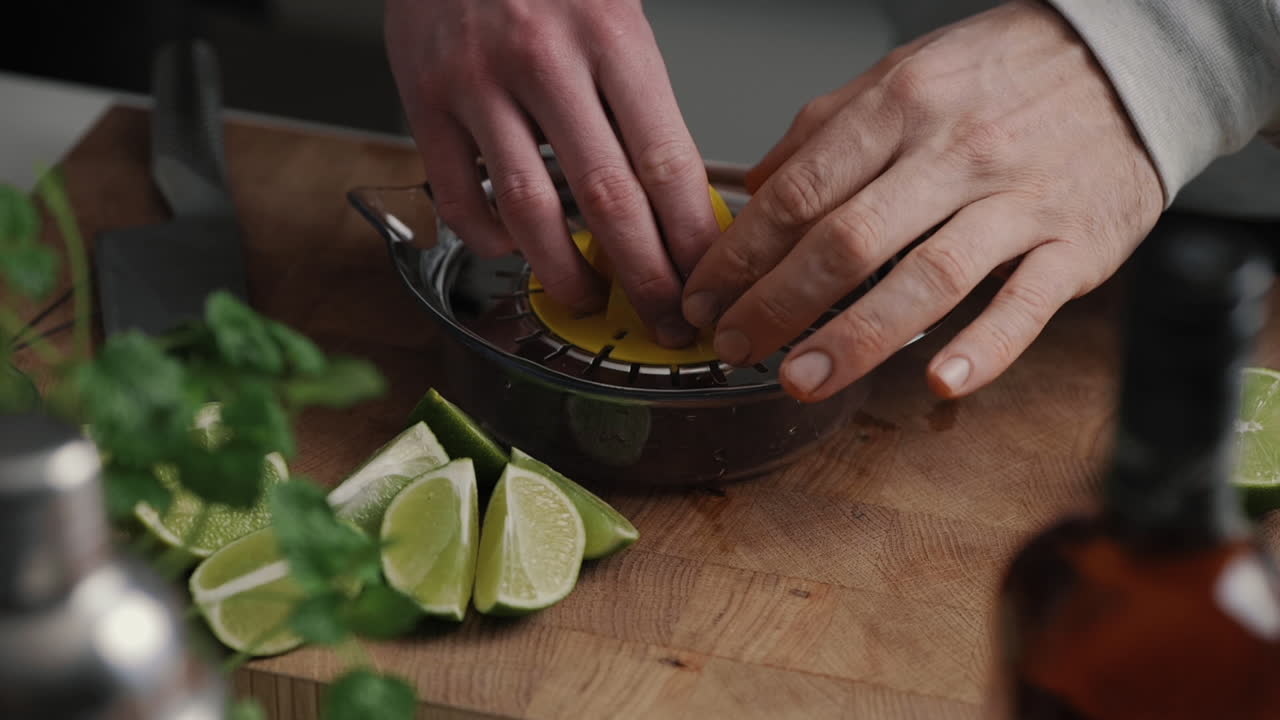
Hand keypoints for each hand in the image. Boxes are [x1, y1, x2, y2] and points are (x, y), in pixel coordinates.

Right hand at [385, 0, 718, 346]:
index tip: (708, 278)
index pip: (665, 160)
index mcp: (610, 34)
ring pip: (530, 208)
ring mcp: (478, 82)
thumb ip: (641, 97)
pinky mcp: (423, 98)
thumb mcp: (615, 11)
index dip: (691, 237)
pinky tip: (514, 248)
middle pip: (608, 199)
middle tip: (665, 318)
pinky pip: (458, 194)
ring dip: (566, 272)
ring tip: (589, 299)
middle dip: (645, 276)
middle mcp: (544, 59)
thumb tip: (677, 196)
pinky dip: (489, 239)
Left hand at [681, 0, 1162, 400]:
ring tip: (801, 378)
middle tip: (734, 346)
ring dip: (857, 337)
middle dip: (777, 304)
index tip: (706, 295)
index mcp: (900, 108)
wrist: (1130, 63)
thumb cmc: (1004, 75)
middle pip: (848, 241)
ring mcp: (1018, 200)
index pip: (801, 192)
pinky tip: (940, 381)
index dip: (742, 253)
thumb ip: (823, 131)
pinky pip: (1027, 303)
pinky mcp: (1075, 244)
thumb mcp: (901, 75)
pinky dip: (986, 347)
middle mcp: (954, 153)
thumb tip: (755, 188)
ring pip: (927, 277)